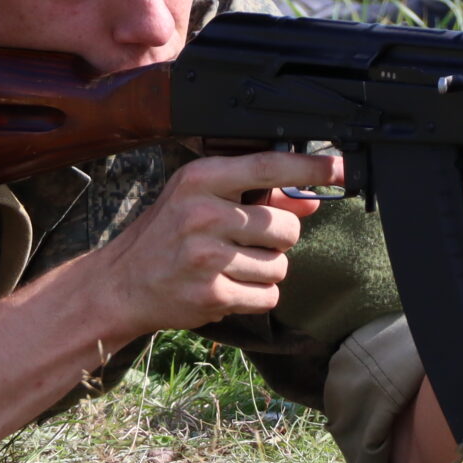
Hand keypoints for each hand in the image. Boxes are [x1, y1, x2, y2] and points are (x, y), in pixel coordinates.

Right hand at [96, 149, 343, 334]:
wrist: (122, 284)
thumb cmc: (166, 236)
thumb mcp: (202, 202)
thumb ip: (256, 197)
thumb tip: (310, 202)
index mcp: (200, 180)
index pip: (267, 166)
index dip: (309, 167)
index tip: (339, 167)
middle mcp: (202, 214)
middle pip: (284, 227)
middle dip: (278, 239)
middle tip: (248, 241)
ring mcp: (206, 256)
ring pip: (279, 266)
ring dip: (265, 271)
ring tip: (232, 266)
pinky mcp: (212, 295)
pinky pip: (267, 296)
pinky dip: (256, 296)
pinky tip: (229, 287)